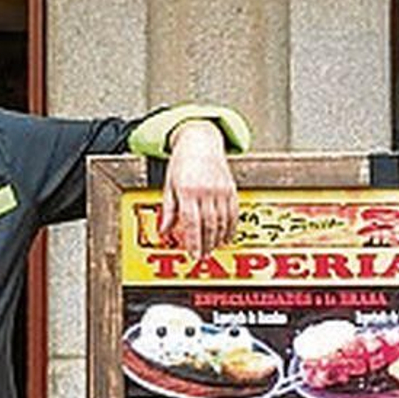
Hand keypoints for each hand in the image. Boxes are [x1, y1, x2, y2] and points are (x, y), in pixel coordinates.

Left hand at [161, 121, 239, 259]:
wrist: (200, 141)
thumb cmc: (182, 162)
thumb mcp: (169, 185)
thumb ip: (169, 210)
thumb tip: (164, 231)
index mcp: (187, 190)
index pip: (191, 223)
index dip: (193, 241)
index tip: (193, 254)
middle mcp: (205, 190)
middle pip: (208, 225)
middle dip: (206, 244)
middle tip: (202, 256)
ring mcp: (220, 190)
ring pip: (222, 221)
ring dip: (218, 238)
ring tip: (212, 249)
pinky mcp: (231, 189)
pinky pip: (233, 213)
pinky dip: (231, 228)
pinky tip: (226, 237)